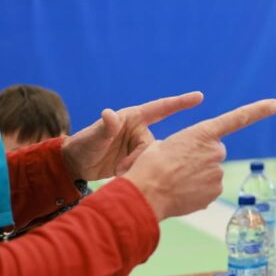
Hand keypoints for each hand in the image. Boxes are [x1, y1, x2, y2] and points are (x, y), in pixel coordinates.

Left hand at [61, 92, 203, 180]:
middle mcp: (139, 130)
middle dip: (142, 158)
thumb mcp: (94, 137)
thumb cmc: (83, 145)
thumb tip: (109, 114)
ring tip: (120, 173)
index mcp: (133, 118)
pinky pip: (148, 166)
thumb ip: (105, 127)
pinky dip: (141, 174)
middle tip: (122, 168)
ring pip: (152, 158)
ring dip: (138, 167)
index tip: (199, 97)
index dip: (181, 102)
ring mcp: (139, 146)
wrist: (76, 164)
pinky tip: (131, 179)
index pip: (162, 108)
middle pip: (155, 144)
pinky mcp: (138, 160)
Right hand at [124, 98, 275, 219]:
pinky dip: (197, 191)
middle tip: (178, 166)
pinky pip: (208, 189)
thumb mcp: (164, 145)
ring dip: (197, 176)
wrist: (145, 193)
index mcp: (203, 132)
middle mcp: (216, 151)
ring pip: (210, 172)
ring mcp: (218, 172)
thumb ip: (188, 149)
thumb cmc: (148, 165)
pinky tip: (181, 192)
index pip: (238, 118)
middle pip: (214, 152)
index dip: (260, 110)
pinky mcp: (216, 192)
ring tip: (176, 180)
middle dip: (201, 158)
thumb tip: (194, 166)